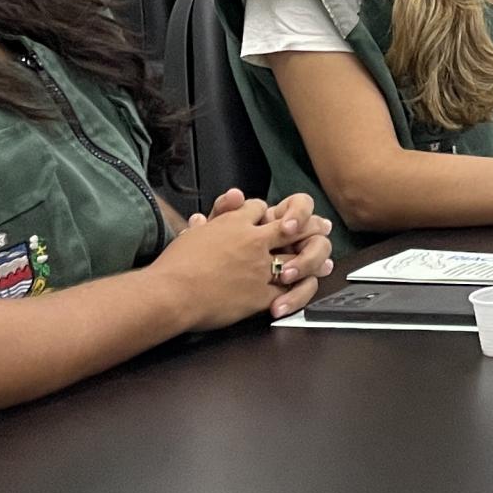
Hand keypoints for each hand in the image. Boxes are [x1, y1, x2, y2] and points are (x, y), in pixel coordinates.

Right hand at [153, 193, 324, 330]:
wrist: (172, 294)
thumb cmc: (174, 265)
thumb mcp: (193, 232)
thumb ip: (215, 215)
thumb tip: (232, 198)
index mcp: (235, 223)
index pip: (260, 207)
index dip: (267, 211)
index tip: (271, 216)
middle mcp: (254, 242)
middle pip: (293, 227)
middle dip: (308, 226)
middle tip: (321, 227)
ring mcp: (260, 268)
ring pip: (298, 258)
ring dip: (311, 259)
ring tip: (321, 260)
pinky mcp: (260, 295)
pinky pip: (288, 291)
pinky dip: (297, 291)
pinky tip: (301, 289)